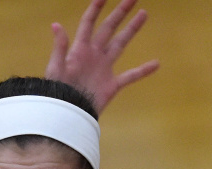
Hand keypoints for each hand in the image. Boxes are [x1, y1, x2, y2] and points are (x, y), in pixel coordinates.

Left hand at [44, 0, 159, 113]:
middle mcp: (94, 55)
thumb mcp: (55, 69)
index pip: (88, 23)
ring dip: (131, 29)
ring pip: (121, 44)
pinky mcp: (111, 85)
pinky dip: (143, 71)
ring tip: (143, 14)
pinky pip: (130, 76)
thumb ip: (59, 48)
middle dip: (120, 12)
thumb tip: (56, 25)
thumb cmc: (58, 93)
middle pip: (109, 28)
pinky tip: (156, 63)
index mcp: (80, 50)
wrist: (67, 114)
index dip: (95, 9)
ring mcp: (104, 69)